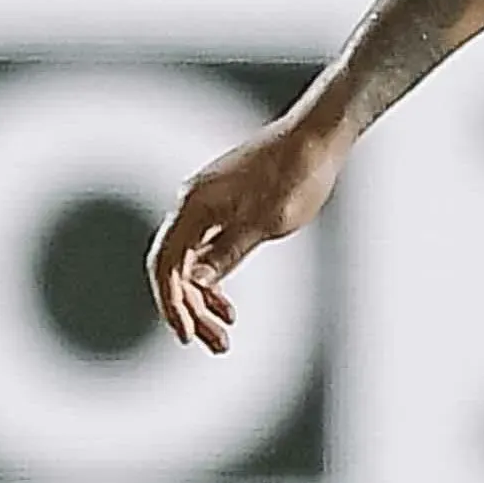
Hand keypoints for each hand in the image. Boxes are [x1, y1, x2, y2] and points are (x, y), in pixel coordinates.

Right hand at [151, 103, 351, 352]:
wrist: (317, 138)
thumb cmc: (296, 174)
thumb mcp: (266, 222)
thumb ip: (228, 253)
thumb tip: (198, 282)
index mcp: (195, 205)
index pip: (166, 262)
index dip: (171, 302)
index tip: (187, 334)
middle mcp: (193, 204)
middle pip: (177, 267)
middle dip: (191, 309)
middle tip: (215, 344)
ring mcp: (207, 207)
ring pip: (193, 263)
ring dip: (204, 301)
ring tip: (223, 335)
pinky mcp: (224, 208)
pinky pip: (207, 252)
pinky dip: (215, 281)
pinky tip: (227, 306)